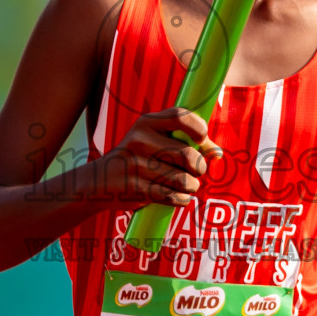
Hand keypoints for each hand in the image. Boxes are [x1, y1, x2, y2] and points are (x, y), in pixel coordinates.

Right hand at [104, 106, 223, 207]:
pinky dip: (182, 199)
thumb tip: (217, 153)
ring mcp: (135, 165)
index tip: (202, 139)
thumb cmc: (139, 158)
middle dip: (200, 167)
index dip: (198, 128)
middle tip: (197, 171)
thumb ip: (188, 142)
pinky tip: (177, 196)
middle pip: (188, 154)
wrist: (99, 182)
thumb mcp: (156, 142)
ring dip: (192, 186)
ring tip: (186, 185)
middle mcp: (139, 140)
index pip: (179, 116)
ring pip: (183, 180)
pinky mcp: (135, 188)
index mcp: (146, 123)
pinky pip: (173, 197)